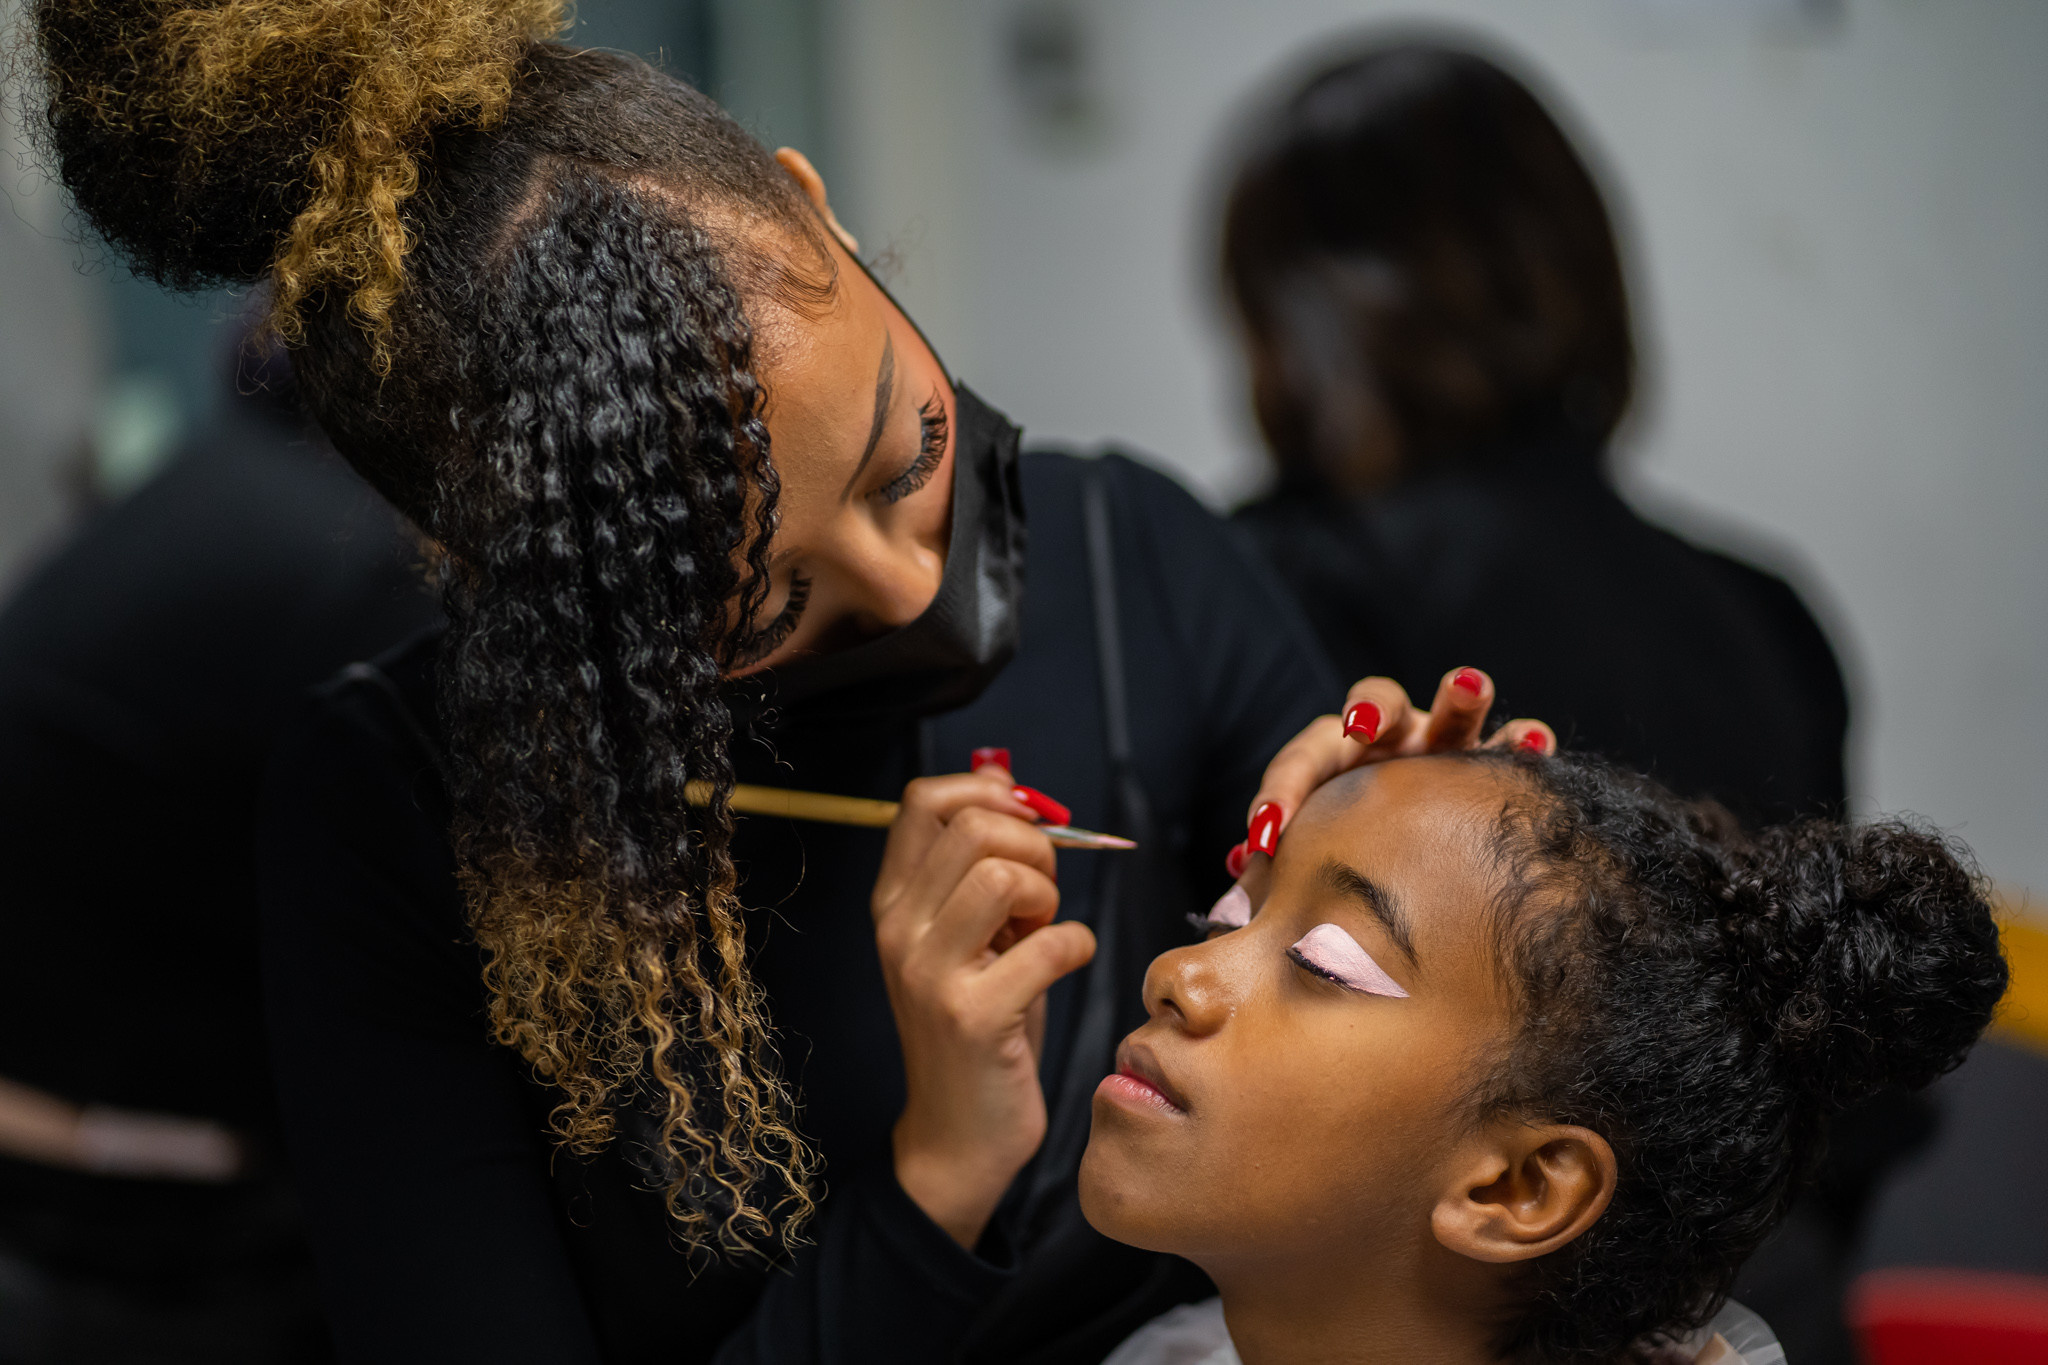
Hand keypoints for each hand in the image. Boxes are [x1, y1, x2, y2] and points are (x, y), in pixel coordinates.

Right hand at [872, 768, 1097, 1247]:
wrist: (958, 1134)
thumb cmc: (979, 1023)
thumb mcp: (969, 932)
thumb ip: (979, 862)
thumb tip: (1003, 775)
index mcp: (893, 902)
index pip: (922, 798)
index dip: (988, 792)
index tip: (1027, 824)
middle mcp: (898, 930)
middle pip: (974, 827)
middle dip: (1034, 847)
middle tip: (1043, 896)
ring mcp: (929, 974)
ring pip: (1005, 875)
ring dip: (1050, 896)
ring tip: (1045, 930)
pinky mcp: (972, 1017)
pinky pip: (1048, 944)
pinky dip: (1076, 946)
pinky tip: (1064, 964)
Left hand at [1226, 667, 1555, 874]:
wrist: (1417, 864)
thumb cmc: (1352, 854)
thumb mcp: (1313, 854)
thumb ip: (1278, 858)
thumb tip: (1241, 868)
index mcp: (1336, 756)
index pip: (1302, 762)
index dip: (1281, 793)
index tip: (1265, 834)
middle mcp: (1394, 739)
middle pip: (1377, 702)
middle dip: (1368, 709)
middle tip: (1360, 724)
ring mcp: (1449, 745)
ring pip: (1456, 707)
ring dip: (1459, 695)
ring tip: (1467, 686)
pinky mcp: (1497, 765)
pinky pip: (1518, 744)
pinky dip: (1526, 741)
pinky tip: (1533, 746)